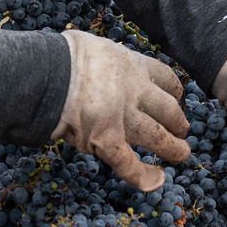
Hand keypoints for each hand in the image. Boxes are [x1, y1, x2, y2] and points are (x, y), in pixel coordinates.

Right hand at [52, 30, 190, 191]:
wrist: (44, 72)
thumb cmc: (60, 56)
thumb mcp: (92, 45)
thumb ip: (103, 59)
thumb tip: (94, 62)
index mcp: (131, 65)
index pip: (165, 78)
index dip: (174, 91)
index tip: (177, 97)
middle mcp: (134, 92)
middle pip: (168, 109)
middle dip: (178, 122)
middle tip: (182, 130)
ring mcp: (122, 118)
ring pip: (157, 137)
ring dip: (172, 148)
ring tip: (181, 154)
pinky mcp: (106, 141)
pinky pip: (129, 164)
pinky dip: (144, 175)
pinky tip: (157, 180)